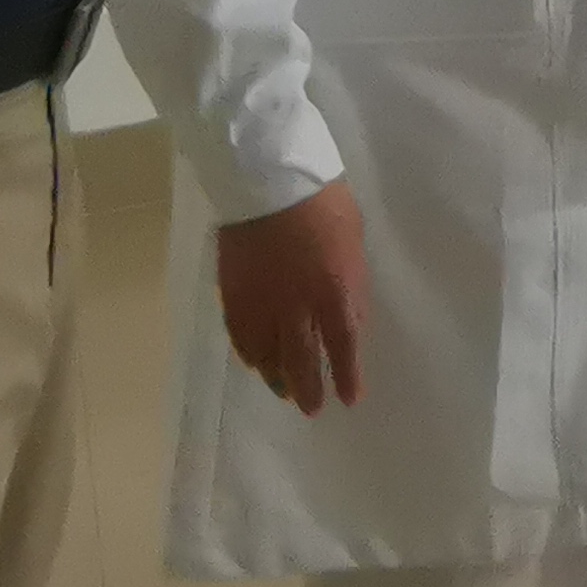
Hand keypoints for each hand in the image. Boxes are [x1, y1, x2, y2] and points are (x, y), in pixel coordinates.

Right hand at [214, 180, 368, 417]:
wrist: (267, 179)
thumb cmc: (323, 203)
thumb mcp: (353, 243)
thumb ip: (351, 285)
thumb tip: (349, 319)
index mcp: (334, 291)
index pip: (343, 347)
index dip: (348, 376)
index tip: (350, 399)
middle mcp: (297, 308)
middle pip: (302, 362)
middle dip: (308, 390)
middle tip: (312, 407)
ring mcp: (261, 305)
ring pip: (267, 358)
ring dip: (277, 379)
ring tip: (284, 390)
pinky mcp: (233, 298)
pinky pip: (242, 340)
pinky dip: (250, 357)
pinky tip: (256, 363)